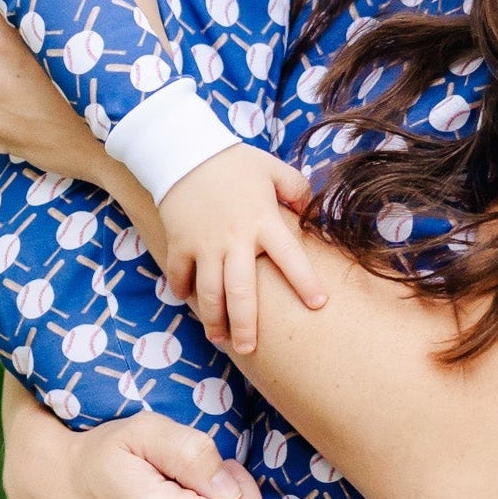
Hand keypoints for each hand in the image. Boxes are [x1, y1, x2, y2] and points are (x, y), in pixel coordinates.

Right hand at [158, 144, 325, 355]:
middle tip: (250, 348)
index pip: (290, 257)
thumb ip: (296, 188)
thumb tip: (308, 210)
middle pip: (242, 292)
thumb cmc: (233, 162)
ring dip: (214, 319)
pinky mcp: (179, 244)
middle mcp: (234, 240)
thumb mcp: (272, 168)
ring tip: (220, 339)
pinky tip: (190, 301)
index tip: (318, 305)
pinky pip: (180, 276)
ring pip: (209, 293)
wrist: (184, 151)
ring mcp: (204, 245)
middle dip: (246, 325)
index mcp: (263, 222)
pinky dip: (183, 291)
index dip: (305, 282)